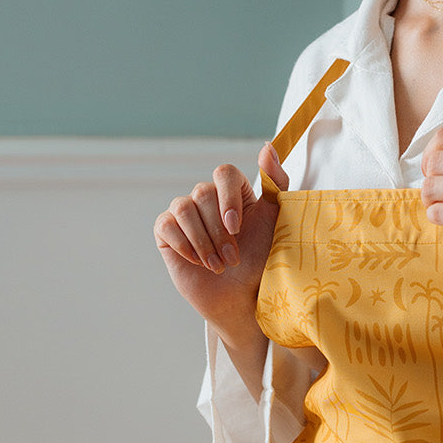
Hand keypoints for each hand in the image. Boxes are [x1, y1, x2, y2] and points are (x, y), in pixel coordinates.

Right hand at [154, 144, 287, 351]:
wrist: (242, 296)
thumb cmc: (262, 258)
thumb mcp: (276, 219)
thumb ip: (276, 181)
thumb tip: (266, 146)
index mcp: (234, 190)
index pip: (224, 172)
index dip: (227, 197)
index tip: (237, 227)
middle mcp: (208, 198)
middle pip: (203, 192)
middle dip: (218, 231)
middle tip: (232, 258)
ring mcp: (186, 214)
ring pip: (183, 208)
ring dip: (203, 241)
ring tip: (218, 265)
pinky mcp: (167, 233)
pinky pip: (166, 224)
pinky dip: (183, 243)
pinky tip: (197, 261)